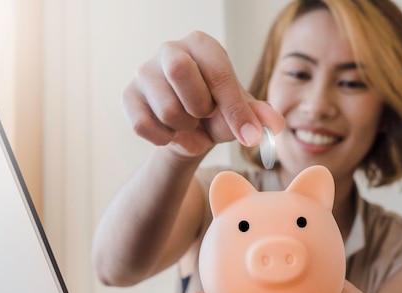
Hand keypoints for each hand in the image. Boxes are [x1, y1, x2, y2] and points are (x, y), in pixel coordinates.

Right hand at [122, 31, 283, 156]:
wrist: (188, 132)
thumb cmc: (218, 113)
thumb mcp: (241, 113)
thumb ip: (258, 116)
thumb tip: (274, 124)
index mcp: (202, 45)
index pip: (218, 72)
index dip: (235, 108)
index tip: (248, 136)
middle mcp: (170, 49)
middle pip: (179, 72)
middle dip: (200, 108)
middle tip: (205, 116)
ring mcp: (144, 71)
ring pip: (166, 108)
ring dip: (185, 130)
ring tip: (190, 127)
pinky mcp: (128, 96)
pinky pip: (143, 125)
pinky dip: (164, 139)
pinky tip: (171, 133)